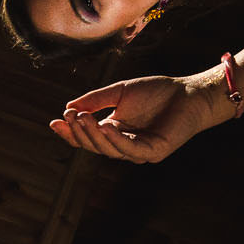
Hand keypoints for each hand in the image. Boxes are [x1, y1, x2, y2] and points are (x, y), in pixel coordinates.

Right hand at [53, 73, 228, 163]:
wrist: (190, 92)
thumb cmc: (157, 91)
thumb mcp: (119, 92)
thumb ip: (96, 100)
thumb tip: (69, 107)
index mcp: (114, 132)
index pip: (87, 137)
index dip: (70, 132)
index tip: (54, 121)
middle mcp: (124, 145)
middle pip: (94, 145)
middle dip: (79, 133)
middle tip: (69, 117)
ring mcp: (138, 151)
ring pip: (108, 149)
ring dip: (93, 135)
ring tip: (82, 118)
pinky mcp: (153, 152)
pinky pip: (129, 149)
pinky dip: (114, 139)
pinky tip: (104, 125)